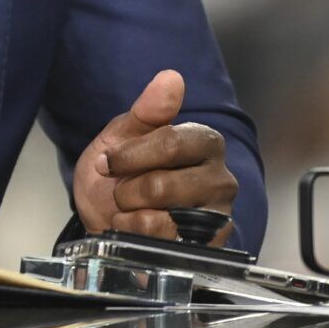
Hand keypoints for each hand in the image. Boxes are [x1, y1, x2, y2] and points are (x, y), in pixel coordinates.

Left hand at [72, 69, 237, 244]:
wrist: (107, 221)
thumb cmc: (121, 174)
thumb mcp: (122, 136)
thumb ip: (147, 110)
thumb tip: (171, 77)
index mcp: (204, 142)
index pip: (170, 142)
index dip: (129, 156)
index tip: (108, 162)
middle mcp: (221, 179)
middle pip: (162, 185)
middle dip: (126, 190)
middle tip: (122, 190)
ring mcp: (217, 217)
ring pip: (162, 217)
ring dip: (130, 215)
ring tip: (132, 209)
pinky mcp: (207, 250)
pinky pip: (162, 244)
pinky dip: (137, 236)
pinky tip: (139, 231)